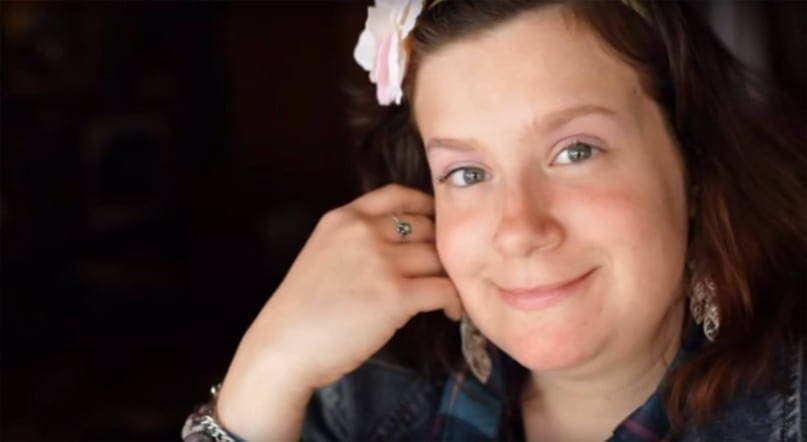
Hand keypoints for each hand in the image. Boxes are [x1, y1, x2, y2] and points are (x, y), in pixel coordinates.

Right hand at [216, 184, 461, 438]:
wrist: (283, 347)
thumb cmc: (300, 310)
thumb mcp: (322, 254)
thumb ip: (355, 241)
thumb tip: (401, 245)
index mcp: (343, 218)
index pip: (397, 195)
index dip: (425, 206)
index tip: (438, 222)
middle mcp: (363, 231)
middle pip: (425, 227)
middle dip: (441, 248)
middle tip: (446, 269)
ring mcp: (381, 261)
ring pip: (438, 258)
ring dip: (450, 276)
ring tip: (451, 294)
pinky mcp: (396, 295)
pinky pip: (443, 289)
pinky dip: (454, 301)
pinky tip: (450, 312)